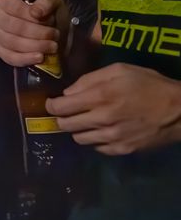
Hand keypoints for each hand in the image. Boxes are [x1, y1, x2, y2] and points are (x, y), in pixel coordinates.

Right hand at [0, 0, 63, 67]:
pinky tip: (39, 57)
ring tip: (52, 46)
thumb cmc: (50, 11)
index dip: (31, 15)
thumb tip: (36, 12)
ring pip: (12, 43)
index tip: (49, 20)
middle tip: (55, 35)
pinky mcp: (2, 51)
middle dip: (37, 32)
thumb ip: (47, 1)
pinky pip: (10, 57)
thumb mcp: (54, 0)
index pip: (12, 7)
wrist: (54, 28)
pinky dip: (26, 58)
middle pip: (13, 26)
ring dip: (35, 45)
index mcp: (4, 2)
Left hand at [47, 63, 180, 154]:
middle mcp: (103, 119)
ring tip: (87, 121)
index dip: (51, 106)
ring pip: (78, 138)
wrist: (180, 110)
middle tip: (68, 112)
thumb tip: (67, 93)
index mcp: (100, 97)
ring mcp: (113, 137)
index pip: (60, 107)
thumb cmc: (149, 84)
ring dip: (78, 130)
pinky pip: (96, 148)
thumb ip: (89, 79)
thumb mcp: (119, 70)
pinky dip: (95, 140)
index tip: (51, 103)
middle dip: (62, 118)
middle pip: (65, 125)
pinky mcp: (123, 149)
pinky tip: (103, 131)